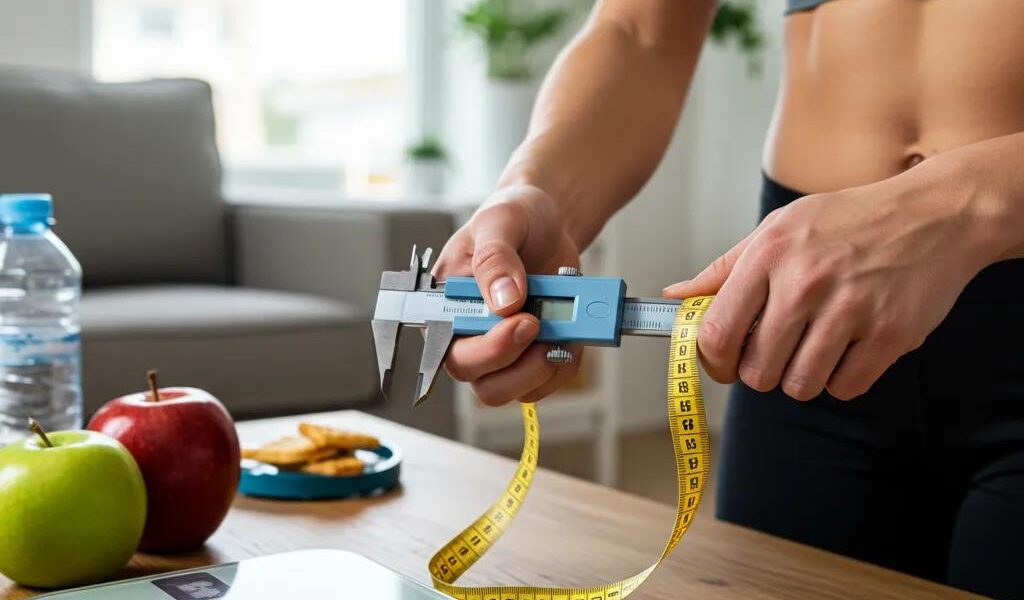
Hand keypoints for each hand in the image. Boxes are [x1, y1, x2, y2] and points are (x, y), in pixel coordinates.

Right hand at [433, 185, 582, 404]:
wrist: (547, 222)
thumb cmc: (512, 218)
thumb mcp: (499, 221)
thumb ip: (495, 258)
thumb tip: (504, 300)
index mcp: (446, 308)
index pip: (452, 353)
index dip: (488, 351)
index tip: (523, 322)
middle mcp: (470, 336)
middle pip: (486, 384)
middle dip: (523, 363)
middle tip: (544, 322)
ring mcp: (502, 350)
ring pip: (517, 390)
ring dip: (546, 365)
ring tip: (563, 326)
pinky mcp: (532, 353)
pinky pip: (548, 379)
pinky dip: (566, 360)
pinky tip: (572, 330)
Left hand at [663, 169, 990, 400]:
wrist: (936, 213)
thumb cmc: (848, 222)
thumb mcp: (779, 229)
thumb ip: (725, 269)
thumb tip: (675, 298)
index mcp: (769, 254)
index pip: (716, 334)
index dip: (714, 362)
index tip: (725, 363)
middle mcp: (805, 281)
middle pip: (757, 372)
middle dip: (761, 372)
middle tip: (778, 353)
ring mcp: (850, 308)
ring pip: (799, 386)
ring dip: (803, 377)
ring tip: (816, 347)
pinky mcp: (890, 333)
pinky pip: (845, 387)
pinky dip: (843, 378)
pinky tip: (851, 348)